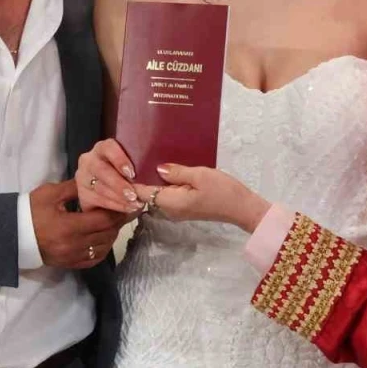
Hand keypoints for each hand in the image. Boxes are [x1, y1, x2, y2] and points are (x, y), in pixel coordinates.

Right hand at [29, 179, 127, 268]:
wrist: (12, 234)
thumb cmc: (30, 210)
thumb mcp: (51, 193)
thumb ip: (75, 188)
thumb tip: (95, 180)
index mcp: (69, 226)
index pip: (103, 220)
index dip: (118, 211)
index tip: (127, 203)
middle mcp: (73, 245)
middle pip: (106, 234)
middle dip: (118, 222)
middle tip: (127, 210)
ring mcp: (71, 257)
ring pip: (102, 248)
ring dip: (112, 235)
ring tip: (116, 222)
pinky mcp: (68, 263)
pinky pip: (93, 259)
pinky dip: (102, 249)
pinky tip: (105, 239)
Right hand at [75, 138, 141, 214]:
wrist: (107, 195)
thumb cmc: (124, 177)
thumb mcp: (131, 168)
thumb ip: (139, 166)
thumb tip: (160, 171)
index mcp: (103, 148)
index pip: (108, 147)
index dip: (119, 159)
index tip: (132, 173)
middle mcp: (89, 160)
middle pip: (102, 170)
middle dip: (119, 184)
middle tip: (134, 194)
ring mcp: (82, 177)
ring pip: (100, 187)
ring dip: (119, 197)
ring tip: (135, 204)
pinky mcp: (82, 195)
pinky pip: (98, 200)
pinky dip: (115, 206)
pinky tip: (127, 208)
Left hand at [134, 164, 270, 232]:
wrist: (241, 208)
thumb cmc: (222, 190)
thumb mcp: (200, 175)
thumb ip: (177, 172)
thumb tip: (158, 168)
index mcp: (170, 202)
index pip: (142, 193)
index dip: (132, 181)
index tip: (125, 165)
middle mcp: (170, 210)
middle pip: (148, 194)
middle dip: (142, 179)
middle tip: (138, 156)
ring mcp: (177, 211)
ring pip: (158, 194)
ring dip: (155, 181)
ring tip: (151, 159)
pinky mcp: (185, 208)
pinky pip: (168, 196)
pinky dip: (166, 185)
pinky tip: (169, 170)